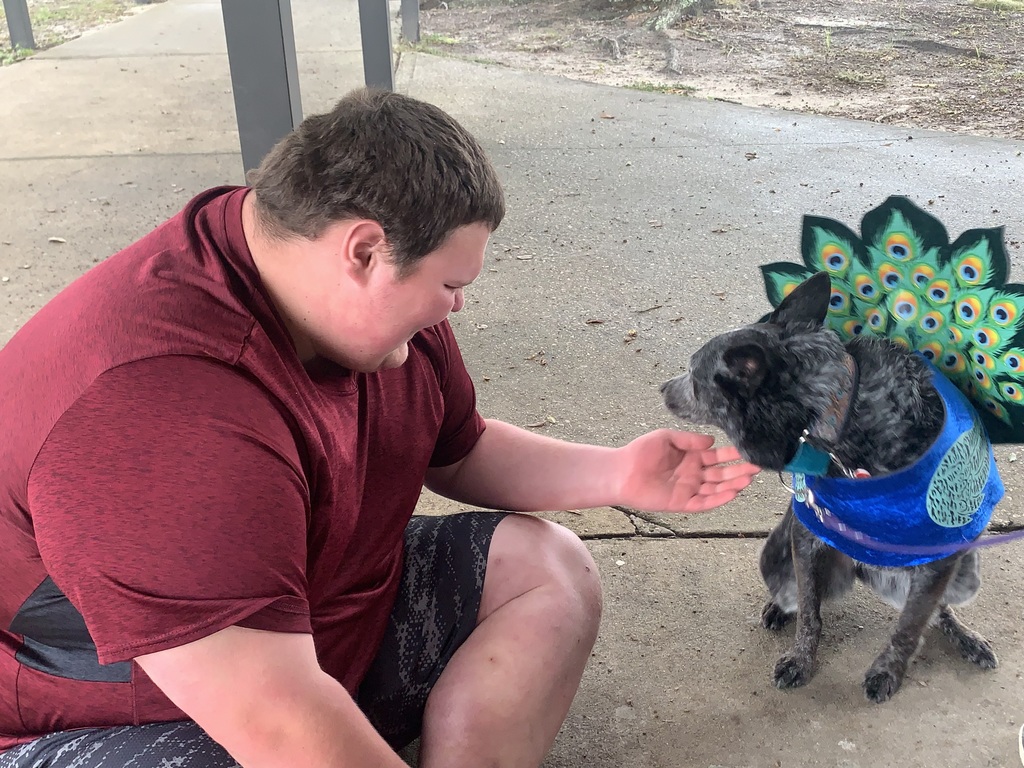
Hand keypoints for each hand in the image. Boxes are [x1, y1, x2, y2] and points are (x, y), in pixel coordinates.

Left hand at [614, 429, 759, 512]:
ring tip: (749, 478)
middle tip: (758, 466)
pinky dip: (719, 499)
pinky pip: (704, 503)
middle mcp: (694, 474)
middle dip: (740, 470)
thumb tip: (712, 441)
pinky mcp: (682, 502)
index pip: (718, 457)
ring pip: (717, 489)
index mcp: (692, 458)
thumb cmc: (641, 452)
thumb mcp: (666, 437)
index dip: (733, 455)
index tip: (750, 450)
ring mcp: (689, 489)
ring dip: (733, 484)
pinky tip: (732, 492)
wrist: (622, 471)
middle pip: (722, 474)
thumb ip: (689, 440)